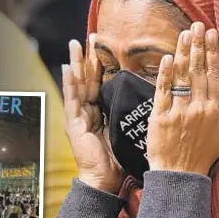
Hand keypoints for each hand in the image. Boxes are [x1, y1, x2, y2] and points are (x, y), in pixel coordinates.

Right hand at [63, 35, 122, 192]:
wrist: (104, 180)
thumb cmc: (118, 161)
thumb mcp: (127, 132)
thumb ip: (132, 116)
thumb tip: (150, 101)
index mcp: (100, 114)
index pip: (100, 84)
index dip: (101, 65)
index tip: (104, 47)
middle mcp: (86, 113)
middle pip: (87, 79)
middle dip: (86, 58)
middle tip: (89, 37)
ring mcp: (78, 118)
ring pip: (77, 85)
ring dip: (75, 64)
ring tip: (75, 45)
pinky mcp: (73, 124)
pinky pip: (71, 99)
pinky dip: (69, 83)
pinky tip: (68, 68)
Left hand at [147, 22, 218, 175]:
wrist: (179, 174)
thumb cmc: (201, 153)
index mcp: (215, 110)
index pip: (215, 75)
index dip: (213, 53)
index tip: (211, 34)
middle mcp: (199, 108)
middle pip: (199, 71)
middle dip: (199, 46)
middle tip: (197, 26)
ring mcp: (179, 112)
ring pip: (182, 78)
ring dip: (184, 54)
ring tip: (184, 34)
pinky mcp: (160, 118)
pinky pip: (164, 92)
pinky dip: (166, 74)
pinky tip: (168, 57)